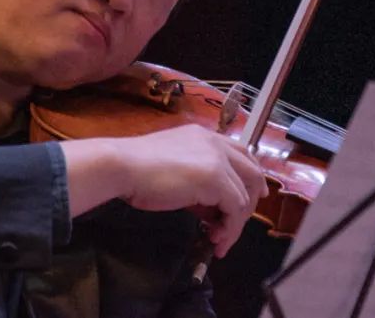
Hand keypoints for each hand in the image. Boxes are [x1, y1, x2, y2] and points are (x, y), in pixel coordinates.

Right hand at [59, 124, 267, 257]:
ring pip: (245, 195)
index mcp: (203, 135)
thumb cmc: (137, 168)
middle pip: (252, 172)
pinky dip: (230, 229)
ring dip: (235, 223)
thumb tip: (209, 206)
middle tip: (234, 225)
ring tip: (217, 239)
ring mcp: (217, 159)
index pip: (241, 152)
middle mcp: (215, 142)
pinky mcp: (216, 178)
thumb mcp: (173, 168)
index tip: (251, 196)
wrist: (122, 166)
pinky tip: (216, 239)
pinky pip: (236, 208)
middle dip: (249, 202)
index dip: (251, 176)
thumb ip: (195, 180)